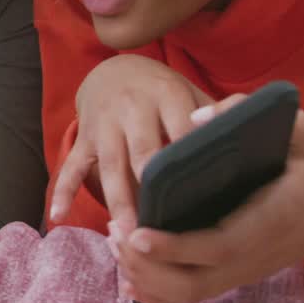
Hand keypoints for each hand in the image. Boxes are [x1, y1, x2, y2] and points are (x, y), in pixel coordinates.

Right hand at [50, 55, 212, 226]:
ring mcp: (104, 123)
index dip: (187, 160)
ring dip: (115, 200)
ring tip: (123, 234)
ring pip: (109, 165)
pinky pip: (71, 166)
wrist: (113, 68)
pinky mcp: (84, 137)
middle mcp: (132, 106)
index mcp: (166, 93)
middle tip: (160, 224)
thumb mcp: (190, 92)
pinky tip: (57, 216)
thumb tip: (246, 146)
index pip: (180, 129)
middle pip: (141, 150)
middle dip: (148, 187)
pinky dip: (62, 191)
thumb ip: (215, 115)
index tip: (198, 195)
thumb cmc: (162, 91)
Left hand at [114, 95, 303, 302]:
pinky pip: (196, 294)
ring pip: (191, 292)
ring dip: (148, 277)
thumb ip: (248, 114)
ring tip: (117, 242)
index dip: (177, 246)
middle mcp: (259, 253)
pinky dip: (160, 291)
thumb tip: (196, 117)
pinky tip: (130, 275)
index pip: (221, 244)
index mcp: (275, 215)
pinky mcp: (238, 274)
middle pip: (197, 280)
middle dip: (149, 266)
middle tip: (116, 233)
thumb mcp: (298, 129)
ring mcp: (248, 269)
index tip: (138, 234)